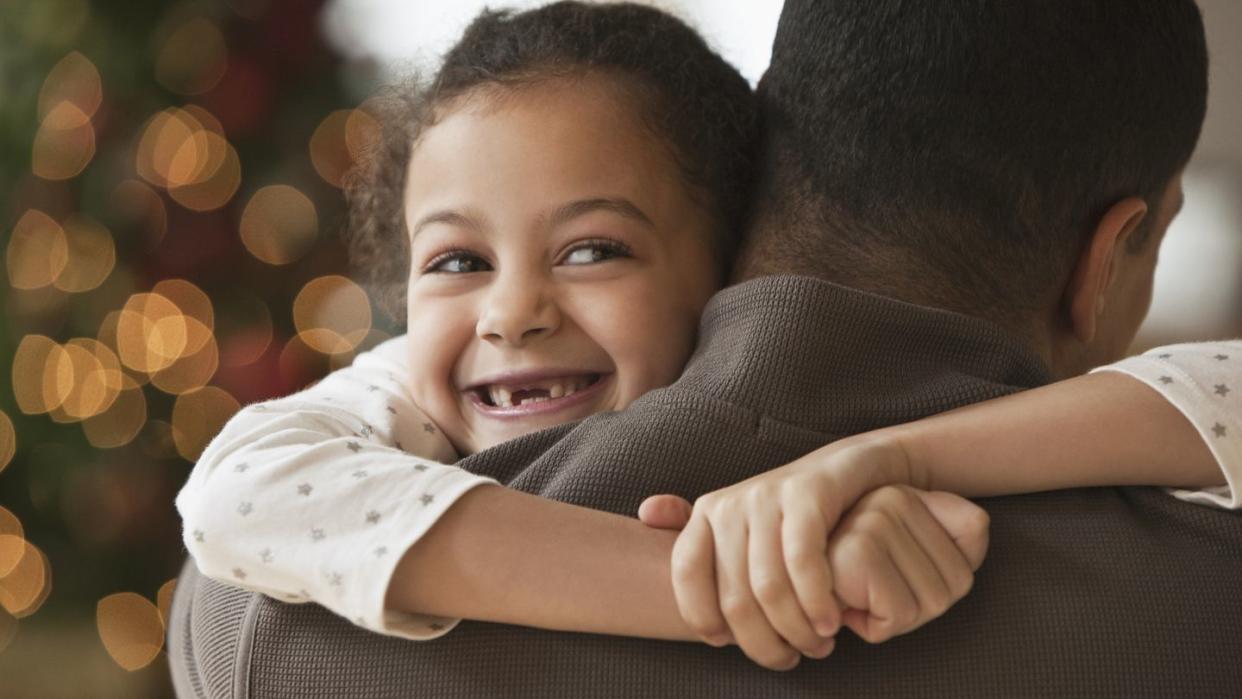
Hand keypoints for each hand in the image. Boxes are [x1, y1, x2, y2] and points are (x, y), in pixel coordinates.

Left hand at [637, 437, 983, 670]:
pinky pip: (802, 562)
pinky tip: (830, 622)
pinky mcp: (806, 494)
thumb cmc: (793, 515)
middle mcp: (730, 504)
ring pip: (768, 587)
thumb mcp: (743, 526)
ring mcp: (766, 496)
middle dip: (764, 642)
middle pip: (733, 596)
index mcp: (707, 515)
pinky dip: (816, 602)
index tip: (731, 644)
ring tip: (816, 645)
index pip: (686, 576)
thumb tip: (645, 512)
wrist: (851, 469)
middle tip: (792, 658)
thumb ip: (701, 536)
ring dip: (795, 630)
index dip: (704, 618)